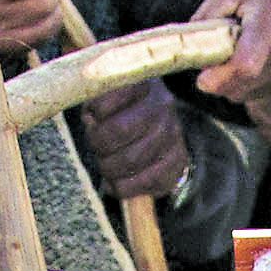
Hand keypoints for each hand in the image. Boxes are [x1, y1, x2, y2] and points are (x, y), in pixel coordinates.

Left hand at [81, 79, 189, 198]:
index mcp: (142, 83)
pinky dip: (124, 187)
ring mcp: (174, 133)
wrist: (156, 127)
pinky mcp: (178, 160)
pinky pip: (147, 182)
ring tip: (106, 165)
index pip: (113, 96)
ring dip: (109, 169)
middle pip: (119, 130)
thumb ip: (94, 105)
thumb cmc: (122, 110)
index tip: (92, 118)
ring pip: (132, 160)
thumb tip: (93, 122)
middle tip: (97, 148)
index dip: (95, 112)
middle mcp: (163, 105)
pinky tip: (115, 182)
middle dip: (99, 144)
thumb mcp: (106, 96)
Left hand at [195, 0, 270, 109]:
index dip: (219, 78)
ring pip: (245, 95)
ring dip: (235, 80)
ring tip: (250, 47)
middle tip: (226, 47)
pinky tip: (262, 58)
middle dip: (220, 76)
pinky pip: (260, 97)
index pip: (245, 65)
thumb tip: (189, 53)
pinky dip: (252, 83)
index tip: (203, 78)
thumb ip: (207, 17)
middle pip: (238, 86)